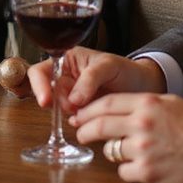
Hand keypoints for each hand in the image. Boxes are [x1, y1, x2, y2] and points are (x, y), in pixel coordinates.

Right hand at [27, 46, 166, 113]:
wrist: (143, 87)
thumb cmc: (126, 69)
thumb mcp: (108, 66)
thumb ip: (90, 78)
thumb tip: (74, 99)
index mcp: (67, 60)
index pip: (41, 71)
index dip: (39, 85)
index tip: (46, 101)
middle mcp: (65, 78)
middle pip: (48, 93)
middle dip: (60, 101)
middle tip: (76, 106)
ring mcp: (71, 97)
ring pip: (58, 109)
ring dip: (71, 113)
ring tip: (90, 108)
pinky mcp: (80, 113)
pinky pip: (70, 120)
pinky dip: (78, 122)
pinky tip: (91, 118)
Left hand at [71, 93, 182, 182]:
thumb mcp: (168, 102)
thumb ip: (141, 103)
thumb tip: (114, 108)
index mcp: (146, 103)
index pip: (106, 103)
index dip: (88, 110)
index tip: (79, 115)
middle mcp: (141, 124)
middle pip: (100, 126)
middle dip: (85, 130)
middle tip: (80, 132)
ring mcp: (142, 150)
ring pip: (110, 150)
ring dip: (112, 150)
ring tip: (125, 148)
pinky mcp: (146, 173)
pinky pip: (123, 171)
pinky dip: (128, 168)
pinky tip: (141, 165)